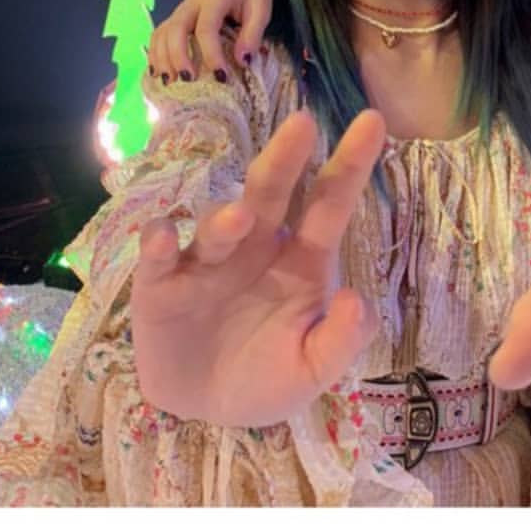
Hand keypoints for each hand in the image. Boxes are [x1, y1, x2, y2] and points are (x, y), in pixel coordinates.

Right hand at [132, 108, 383, 426]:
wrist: (202, 410)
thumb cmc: (266, 378)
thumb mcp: (312, 371)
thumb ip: (340, 341)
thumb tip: (356, 300)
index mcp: (300, 260)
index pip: (328, 205)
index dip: (349, 165)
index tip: (372, 120)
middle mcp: (255, 246)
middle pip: (271, 194)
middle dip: (285, 158)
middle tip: (302, 123)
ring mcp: (206, 261)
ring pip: (217, 225)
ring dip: (225, 217)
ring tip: (240, 216)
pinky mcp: (160, 284)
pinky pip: (158, 257)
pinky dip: (158, 242)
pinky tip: (162, 236)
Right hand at [149, 0, 280, 79]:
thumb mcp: (262, 10)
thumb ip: (253, 34)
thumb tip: (242, 61)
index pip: (206, 28)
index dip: (211, 54)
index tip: (221, 77)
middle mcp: (193, 1)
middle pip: (176, 28)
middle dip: (178, 56)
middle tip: (188, 80)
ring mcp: (182, 8)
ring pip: (163, 31)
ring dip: (162, 57)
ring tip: (169, 81)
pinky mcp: (178, 15)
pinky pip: (160, 33)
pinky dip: (156, 52)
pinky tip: (159, 72)